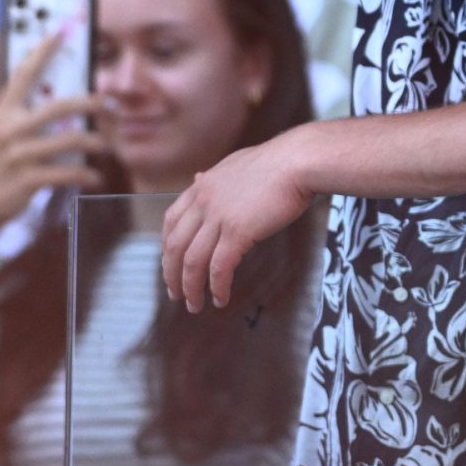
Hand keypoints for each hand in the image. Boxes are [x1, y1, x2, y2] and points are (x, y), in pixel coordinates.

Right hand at [0, 32, 107, 253]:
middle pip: (59, 105)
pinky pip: (67, 172)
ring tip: (105, 146)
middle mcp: (8, 129)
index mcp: (1, 113)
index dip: (42, 50)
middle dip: (91, 102)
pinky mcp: (26, 180)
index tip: (61, 31)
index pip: (23, 74)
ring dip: (95, 143)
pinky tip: (95, 178)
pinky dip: (86, 175)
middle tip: (109, 103)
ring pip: (70, 139)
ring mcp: (18, 155)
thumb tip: (59, 99)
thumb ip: (20, 115)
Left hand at [160, 131, 318, 313]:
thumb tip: (197, 178)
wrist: (298, 161)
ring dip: (191, 288)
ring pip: (193, 262)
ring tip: (195, 304)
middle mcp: (204, 202)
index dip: (167, 247)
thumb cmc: (277, 162)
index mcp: (202, 186)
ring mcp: (219, 217)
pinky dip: (217, 287)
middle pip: (175, 246)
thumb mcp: (235, 165)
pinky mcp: (238, 232)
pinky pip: (220, 267)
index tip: (170, 263)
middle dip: (172, 275)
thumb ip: (213, 178)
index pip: (171, 221)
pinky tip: (220, 297)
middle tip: (176, 293)